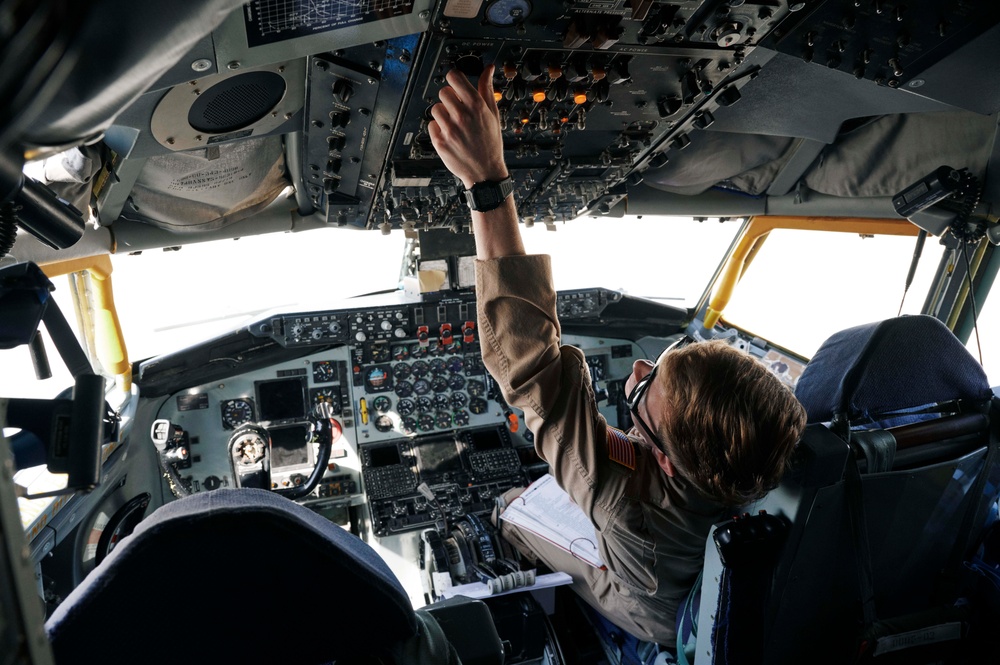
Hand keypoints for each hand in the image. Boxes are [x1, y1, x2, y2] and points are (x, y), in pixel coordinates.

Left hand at [428, 65, 507, 188]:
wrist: (485, 172)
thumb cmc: (490, 143)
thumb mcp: (493, 114)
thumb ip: (487, 89)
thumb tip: (488, 69)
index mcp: (476, 106)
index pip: (454, 77)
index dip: (454, 79)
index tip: (456, 84)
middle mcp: (462, 116)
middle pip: (443, 92)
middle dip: (449, 98)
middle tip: (458, 109)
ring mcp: (449, 129)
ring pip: (436, 108)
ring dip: (443, 114)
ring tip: (455, 124)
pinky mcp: (440, 142)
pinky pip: (431, 125)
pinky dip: (438, 128)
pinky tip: (450, 135)